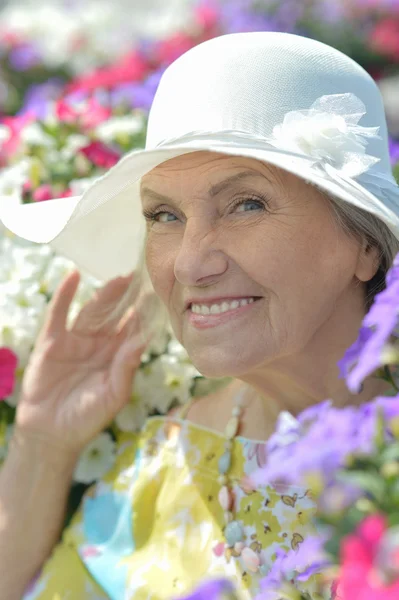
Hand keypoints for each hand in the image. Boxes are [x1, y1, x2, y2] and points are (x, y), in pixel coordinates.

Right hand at [13, 271, 148, 456]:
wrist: (51, 434)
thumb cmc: (88, 418)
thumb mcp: (113, 395)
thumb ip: (126, 367)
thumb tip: (142, 341)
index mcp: (118, 356)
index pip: (135, 329)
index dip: (146, 313)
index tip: (159, 294)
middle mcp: (100, 344)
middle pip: (117, 315)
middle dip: (129, 298)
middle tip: (144, 277)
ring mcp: (77, 341)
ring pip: (93, 311)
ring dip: (106, 294)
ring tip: (120, 278)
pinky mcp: (53, 341)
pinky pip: (59, 313)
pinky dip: (65, 294)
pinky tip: (73, 276)